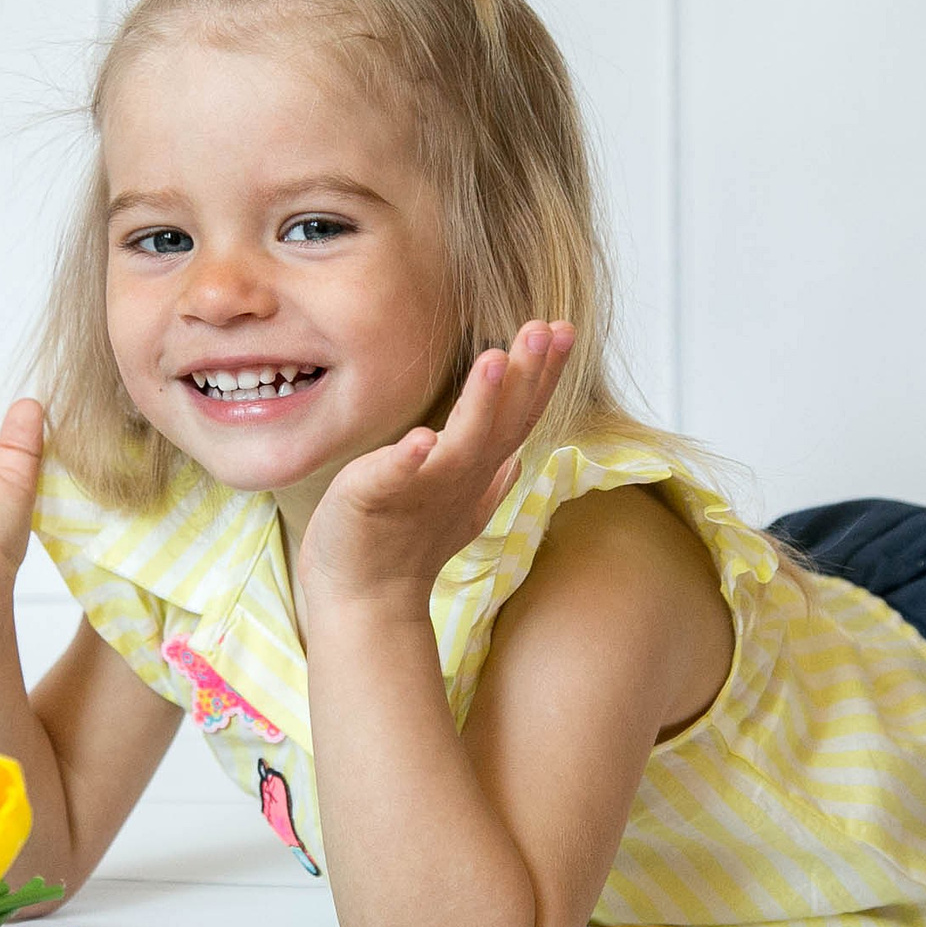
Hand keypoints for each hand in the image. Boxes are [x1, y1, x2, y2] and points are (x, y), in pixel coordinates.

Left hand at [296, 320, 575, 628]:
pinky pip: (396, 475)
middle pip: (505, 422)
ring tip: (496, 357)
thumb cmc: (404, 545)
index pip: (518, 415)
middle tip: (547, 328)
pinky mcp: (376, 498)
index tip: (560, 328)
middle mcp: (458, 477)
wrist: (365, 599)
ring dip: (482, 402)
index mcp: (475, 469)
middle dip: (529, 374)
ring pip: (462, 443)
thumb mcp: (457, 506)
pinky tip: (421, 438)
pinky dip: (409, 459)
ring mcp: (422, 489)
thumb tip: (518, 460)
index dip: (542, 374)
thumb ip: (490, 480)